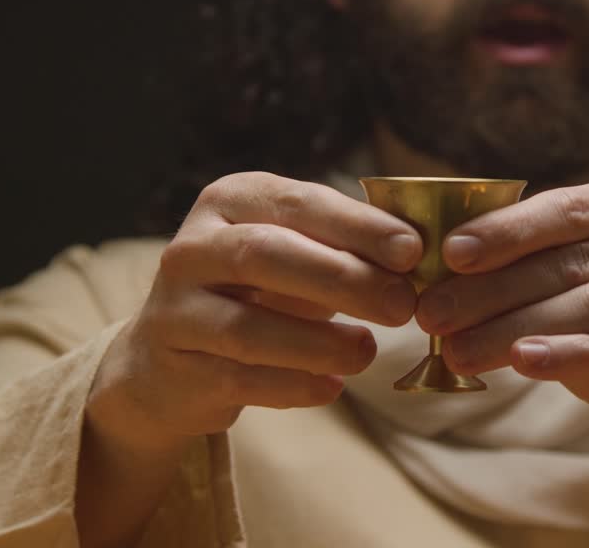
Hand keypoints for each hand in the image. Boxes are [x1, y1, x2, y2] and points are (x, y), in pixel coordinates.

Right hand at [87, 172, 422, 447]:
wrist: (169, 361)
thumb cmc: (256, 292)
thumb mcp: (296, 253)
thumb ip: (346, 246)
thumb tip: (419, 253)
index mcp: (231, 201)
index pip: (299, 203)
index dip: (357, 226)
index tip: (412, 250)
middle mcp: (192, 247)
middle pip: (267, 255)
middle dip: (343, 279)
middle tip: (403, 305)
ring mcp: (175, 309)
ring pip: (246, 327)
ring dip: (318, 342)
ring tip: (368, 352)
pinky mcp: (174, 368)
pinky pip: (238, 379)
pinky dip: (293, 385)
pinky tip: (332, 387)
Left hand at [417, 172, 588, 483]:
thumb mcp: (581, 283)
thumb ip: (535, 262)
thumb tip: (443, 261)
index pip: (573, 208)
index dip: (507, 231)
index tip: (448, 255)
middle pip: (579, 262)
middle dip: (494, 290)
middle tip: (433, 316)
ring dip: (515, 330)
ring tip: (458, 351)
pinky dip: (570, 358)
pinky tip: (521, 363)